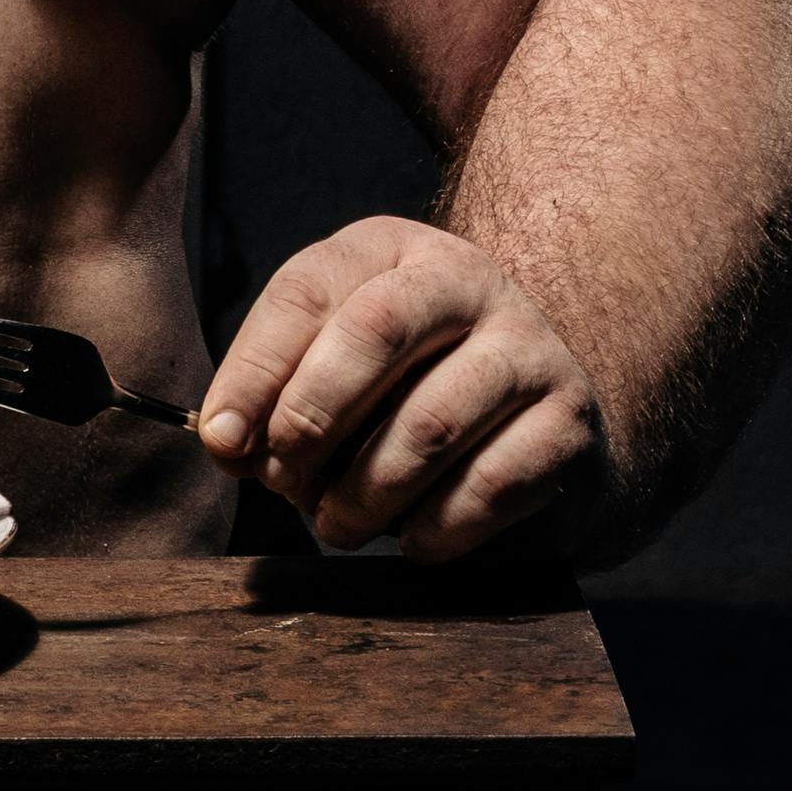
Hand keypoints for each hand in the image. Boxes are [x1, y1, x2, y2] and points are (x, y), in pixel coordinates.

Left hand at [197, 216, 610, 559]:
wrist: (538, 426)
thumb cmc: (410, 393)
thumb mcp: (338, 370)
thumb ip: (275, 396)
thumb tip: (226, 443)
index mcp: (391, 251)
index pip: (308, 290)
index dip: (255, 370)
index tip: (223, 440)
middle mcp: (467, 279)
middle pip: (374, 332)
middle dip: (310, 418)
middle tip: (282, 483)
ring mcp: (529, 347)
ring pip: (429, 422)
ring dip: (365, 492)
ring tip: (336, 525)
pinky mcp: (568, 422)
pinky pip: (489, 485)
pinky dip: (434, 529)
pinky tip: (412, 539)